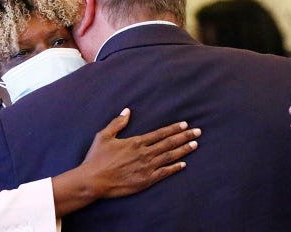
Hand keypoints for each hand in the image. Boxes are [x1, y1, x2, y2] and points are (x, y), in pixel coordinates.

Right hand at [81, 108, 200, 197]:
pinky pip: (164, 173)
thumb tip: (127, 110)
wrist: (92, 181)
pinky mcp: (145, 181)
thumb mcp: (104, 136)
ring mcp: (146, 168)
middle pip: (169, 143)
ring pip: (170, 156)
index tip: (185, 124)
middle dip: (185, 136)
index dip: (174, 128)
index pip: (160, 133)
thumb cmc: (96, 158)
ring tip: (195, 144)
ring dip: (183, 150)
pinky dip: (174, 168)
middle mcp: (144, 153)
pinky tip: (184, 164)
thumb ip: (117, 123)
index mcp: (136, 142)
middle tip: (198, 132)